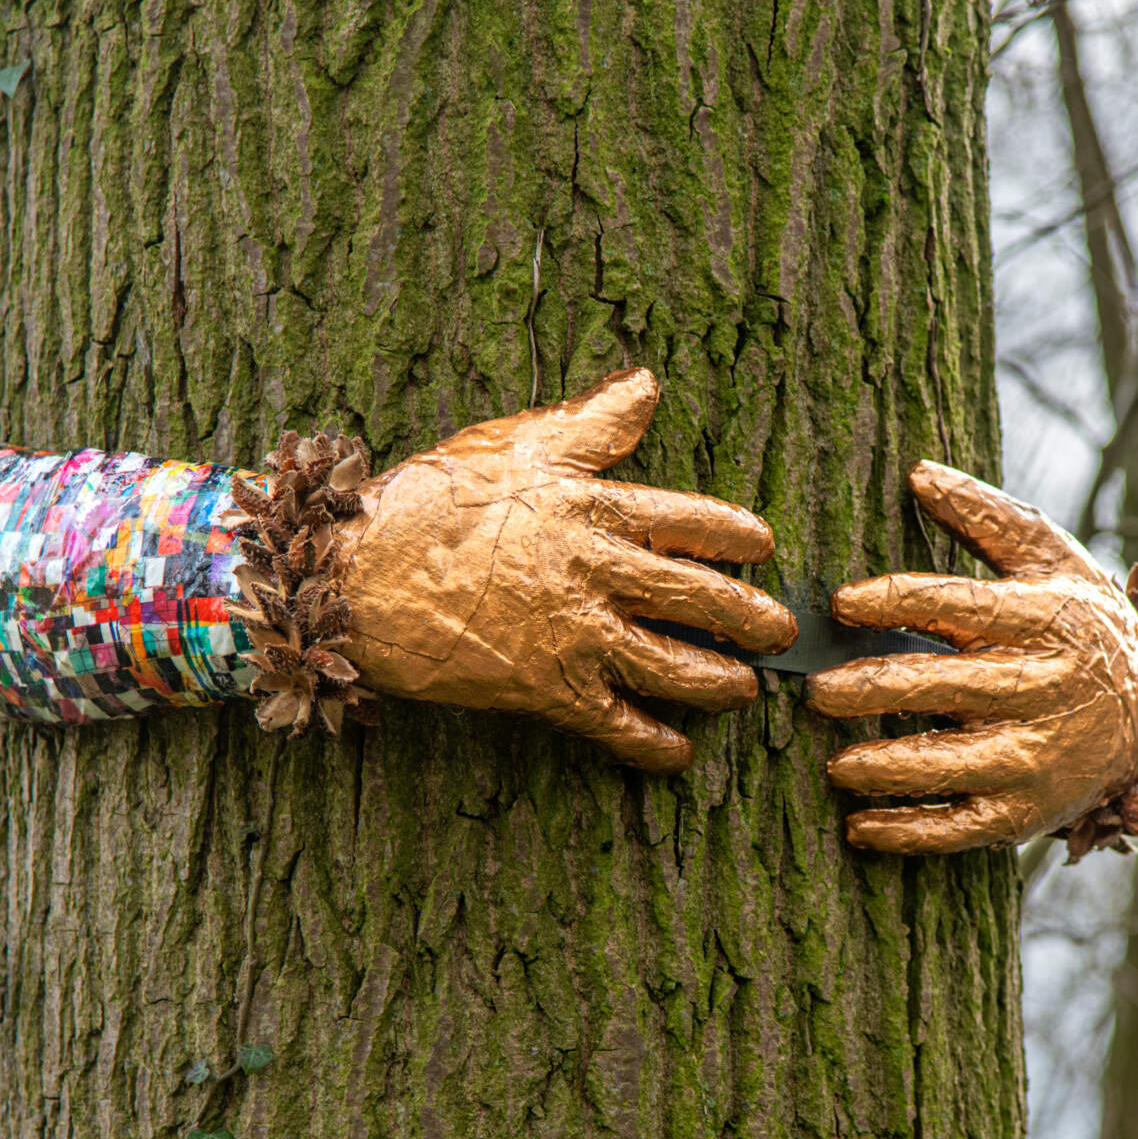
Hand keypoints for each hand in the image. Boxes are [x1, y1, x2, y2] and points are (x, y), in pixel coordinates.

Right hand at [330, 370, 797, 772]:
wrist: (356, 578)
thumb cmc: (430, 502)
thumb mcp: (513, 444)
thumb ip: (590, 423)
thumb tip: (647, 386)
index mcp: (592, 510)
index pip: (691, 522)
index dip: (737, 536)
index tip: (763, 546)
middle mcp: (596, 575)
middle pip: (699, 600)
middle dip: (751, 618)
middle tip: (781, 631)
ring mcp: (574, 637)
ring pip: (674, 667)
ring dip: (719, 683)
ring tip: (742, 688)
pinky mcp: (546, 690)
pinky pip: (617, 725)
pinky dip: (653, 744)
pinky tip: (678, 752)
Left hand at [808, 462, 1137, 854]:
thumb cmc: (1081, 622)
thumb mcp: (1050, 559)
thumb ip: (985, 516)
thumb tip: (917, 470)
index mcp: (1044, 620)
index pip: (957, 605)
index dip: (894, 601)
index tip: (841, 604)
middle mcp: (1043, 689)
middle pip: (942, 687)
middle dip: (870, 689)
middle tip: (816, 690)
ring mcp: (1036, 756)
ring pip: (948, 764)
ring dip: (882, 767)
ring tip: (834, 764)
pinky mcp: (1028, 811)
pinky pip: (961, 827)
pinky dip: (908, 832)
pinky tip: (861, 826)